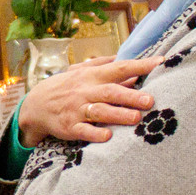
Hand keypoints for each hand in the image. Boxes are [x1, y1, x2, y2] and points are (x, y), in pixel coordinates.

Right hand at [17, 56, 161, 146]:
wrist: (35, 105)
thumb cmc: (65, 86)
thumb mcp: (81, 70)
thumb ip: (104, 64)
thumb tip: (126, 57)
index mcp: (92, 76)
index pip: (119, 68)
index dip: (139, 65)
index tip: (160, 62)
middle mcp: (85, 91)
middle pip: (110, 91)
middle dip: (131, 95)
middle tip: (150, 100)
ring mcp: (77, 110)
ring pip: (99, 111)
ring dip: (118, 114)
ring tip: (136, 118)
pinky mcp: (70, 127)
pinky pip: (83, 131)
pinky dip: (95, 133)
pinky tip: (108, 136)